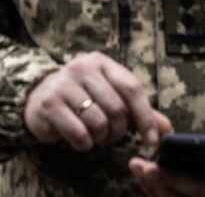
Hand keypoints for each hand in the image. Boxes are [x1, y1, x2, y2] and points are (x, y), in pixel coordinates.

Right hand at [24, 52, 171, 151]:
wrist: (38, 97)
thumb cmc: (81, 96)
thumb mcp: (109, 96)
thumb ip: (138, 111)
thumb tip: (166, 127)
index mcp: (102, 62)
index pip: (132, 88)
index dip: (146, 117)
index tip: (153, 139)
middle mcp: (82, 68)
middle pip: (117, 109)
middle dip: (118, 131)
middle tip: (111, 135)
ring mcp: (64, 84)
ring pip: (98, 122)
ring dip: (101, 138)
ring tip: (94, 135)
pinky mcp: (50, 104)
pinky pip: (79, 133)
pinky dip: (84, 143)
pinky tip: (79, 138)